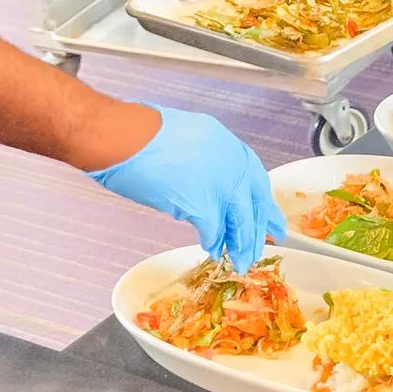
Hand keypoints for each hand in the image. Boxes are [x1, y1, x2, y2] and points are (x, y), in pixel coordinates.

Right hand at [87, 105, 285, 272]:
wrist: (122, 136)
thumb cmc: (139, 133)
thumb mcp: (187, 135)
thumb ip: (205, 158)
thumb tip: (206, 180)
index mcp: (225, 141)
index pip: (254, 174)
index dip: (263, 199)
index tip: (270, 215)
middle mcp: (228, 160)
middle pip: (253, 200)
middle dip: (259, 226)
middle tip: (266, 243)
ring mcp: (218, 182)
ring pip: (239, 219)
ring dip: (240, 242)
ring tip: (241, 258)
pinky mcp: (201, 204)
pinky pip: (214, 230)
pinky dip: (212, 241)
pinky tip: (211, 248)